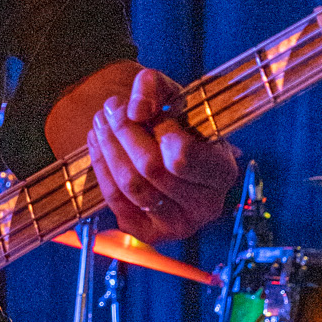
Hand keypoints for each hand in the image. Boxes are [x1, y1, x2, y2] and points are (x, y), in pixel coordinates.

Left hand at [87, 68, 238, 244]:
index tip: (137, 110)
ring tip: (100, 122)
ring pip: (131, 186)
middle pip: (150, 170)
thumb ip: (155, 87)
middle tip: (109, 107)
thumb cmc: (178, 124)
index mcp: (223, 171)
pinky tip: (98, 145)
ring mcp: (179, 225)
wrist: (170, 152)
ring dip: (108, 149)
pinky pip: (116, 202)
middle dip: (123, 133)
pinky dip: (102, 170)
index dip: (156, 131)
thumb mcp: (172, 95)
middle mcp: (206, 206)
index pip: (181, 157)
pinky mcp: (150, 233)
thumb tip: (135, 110)